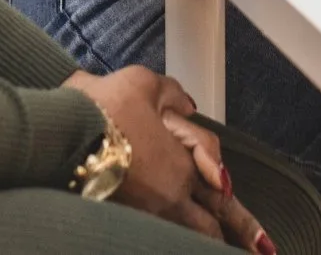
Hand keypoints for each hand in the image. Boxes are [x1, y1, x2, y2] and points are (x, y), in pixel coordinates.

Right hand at [65, 66, 270, 248]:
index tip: (260, 238)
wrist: (60, 134)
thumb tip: (186, 104)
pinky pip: (154, 235)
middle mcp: (167, 198)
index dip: (238, 208)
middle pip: (210, 228)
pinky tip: (176, 242)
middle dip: (238, 237)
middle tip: (260, 250)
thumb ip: (171, 94)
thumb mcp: (143, 84)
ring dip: (205, 243)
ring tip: (231, 250)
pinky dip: (172, 241)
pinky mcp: (118, 218)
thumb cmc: (100, 109)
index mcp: (181, 166)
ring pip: (185, 236)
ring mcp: (143, 213)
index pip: (220, 189)